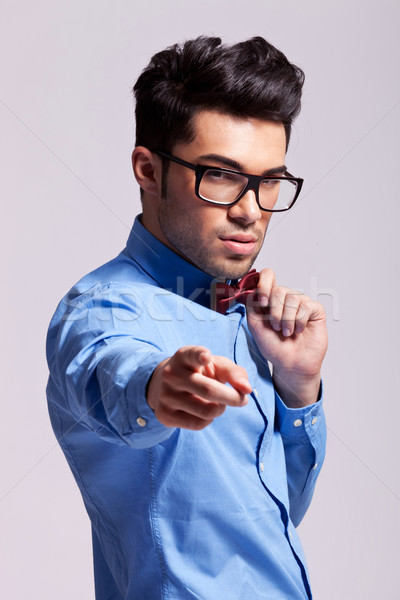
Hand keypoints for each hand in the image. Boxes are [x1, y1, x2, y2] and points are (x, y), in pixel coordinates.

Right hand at [147, 346, 251, 429]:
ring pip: (206, 411)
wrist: (164, 385)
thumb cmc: (199, 373)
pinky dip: (209, 420)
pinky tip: (205, 412)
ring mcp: (166, 395)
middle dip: (233, 397)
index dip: (200, 355)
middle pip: (209, 391)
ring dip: (221, 409)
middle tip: (243, 400)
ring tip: (220, 404)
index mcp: (184, 356)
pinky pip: (198, 424)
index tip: (206, 357)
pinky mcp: (164, 414)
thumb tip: (247, 389)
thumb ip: (234, 372)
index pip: (191, 355)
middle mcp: (171, 374)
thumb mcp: (216, 366)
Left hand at [247, 269, 327, 406]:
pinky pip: (306, 306)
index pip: (268, 275)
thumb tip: (253, 287)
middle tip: (276, 328)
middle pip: (279, 290)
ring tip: (287, 333)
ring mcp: (301, 303)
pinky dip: (300, 321)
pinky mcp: (315, 310)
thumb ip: (252, 304)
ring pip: (293, 298)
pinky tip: (299, 331)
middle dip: (275, 312)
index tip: (262, 302)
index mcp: (270, 298)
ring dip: (287, 320)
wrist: (290, 364)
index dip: (264, 284)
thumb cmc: (273, 346)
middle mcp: (286, 298)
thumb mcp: (255, 324)